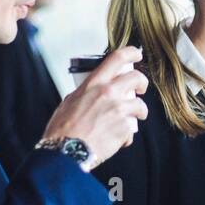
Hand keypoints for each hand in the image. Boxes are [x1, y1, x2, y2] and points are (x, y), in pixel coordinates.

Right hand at [42, 47, 148, 166]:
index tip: (136, 54)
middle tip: (140, 88)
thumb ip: (84, 93)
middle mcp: (108, 93)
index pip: (116, 59)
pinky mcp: (124, 128)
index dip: (131, 53)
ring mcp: (119, 111)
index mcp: (93, 84)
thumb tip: (90, 93)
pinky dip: (125, 136)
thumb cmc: (63, 130)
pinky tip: (116, 140)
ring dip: (139, 112)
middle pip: (136, 78)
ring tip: (132, 119)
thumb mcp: (69, 102)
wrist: (67, 151)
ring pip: (140, 105)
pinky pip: (131, 130)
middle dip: (142, 82)